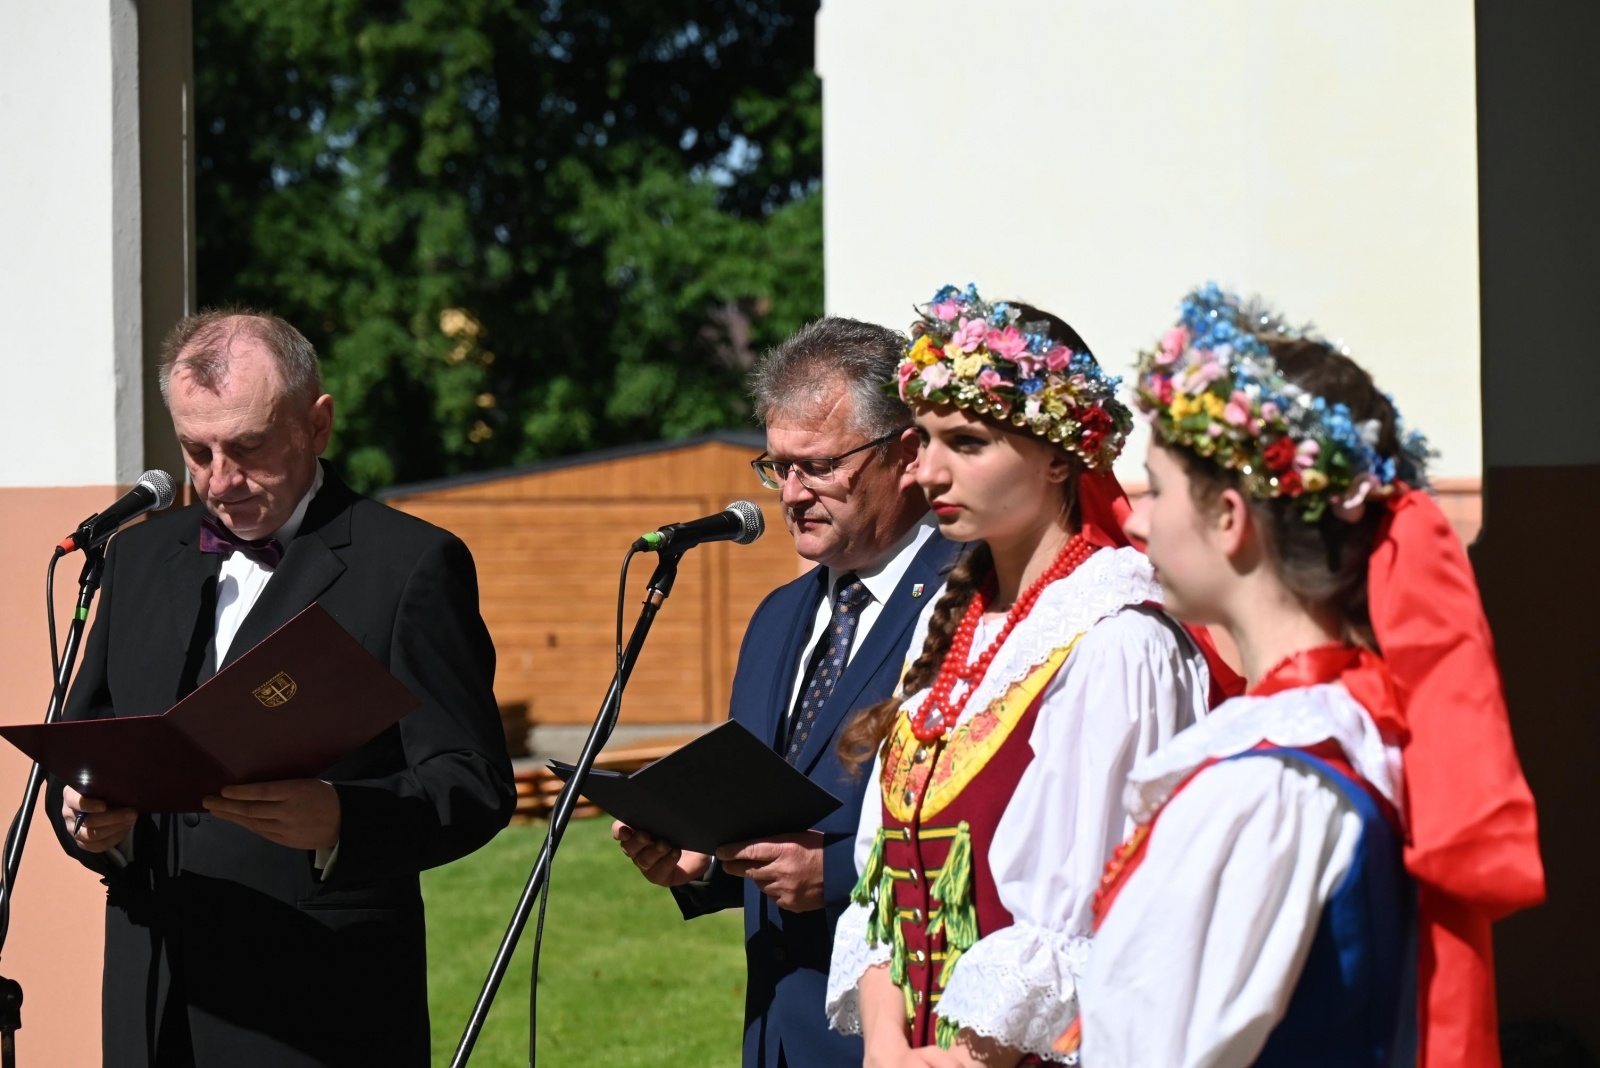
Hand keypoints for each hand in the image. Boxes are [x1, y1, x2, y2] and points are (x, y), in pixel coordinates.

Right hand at [61, 785, 135, 853]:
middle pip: (89, 821)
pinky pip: (96, 846)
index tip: (104, 805)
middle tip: (132, 813)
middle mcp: (68, 814)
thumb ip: (105, 783)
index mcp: (70, 795)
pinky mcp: (81, 842)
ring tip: (131, 820)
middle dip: (113, 818)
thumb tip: (125, 783)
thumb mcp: (99, 781)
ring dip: (115, 829)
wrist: (93, 799)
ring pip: (92, 836)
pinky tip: (125, 830)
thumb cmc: (99, 787)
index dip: (88, 805)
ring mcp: (73, 830)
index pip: (74, 801)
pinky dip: (113, 839)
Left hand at [202, 779, 340, 849]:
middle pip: (251, 810)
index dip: (240, 792)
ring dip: (233, 817)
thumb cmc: (326, 796)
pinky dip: (248, 825)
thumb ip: (284, 787)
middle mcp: (288, 811)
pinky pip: (262, 832)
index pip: (262, 792)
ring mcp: (287, 829)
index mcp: (296, 792)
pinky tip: (238, 821)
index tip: (223, 790)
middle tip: (208, 801)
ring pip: (253, 823)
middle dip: (227, 806)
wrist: (346, 822)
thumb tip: (255, 788)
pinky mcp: (287, 841)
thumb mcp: (308, 783)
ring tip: (216, 811)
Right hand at [612, 821, 711, 886]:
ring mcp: (647, 865)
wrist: (697, 853)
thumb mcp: (674, 819)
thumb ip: (666, 811)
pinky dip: (667, 861)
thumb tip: (668, 797)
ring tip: (666, 844)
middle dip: (637, 841)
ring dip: (654, 851)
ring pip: (643, 860)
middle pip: (629, 847)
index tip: (625, 829)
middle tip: (646, 835)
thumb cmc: (681, 830)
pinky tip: (676, 852)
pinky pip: (659, 871)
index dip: (619, 830)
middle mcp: (637, 850)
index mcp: (636, 832)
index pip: (620, 831)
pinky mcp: (658, 876)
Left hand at [715, 830, 824, 911]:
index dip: (732, 851)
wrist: (845, 872)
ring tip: (767, 871)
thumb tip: (753, 844)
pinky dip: (773, 890)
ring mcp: (785, 890)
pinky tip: (782, 883)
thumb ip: (777, 842)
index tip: (720, 852)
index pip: (750, 850)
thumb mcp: (799, 836)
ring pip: (760, 885)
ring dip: (758, 879)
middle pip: (749, 871)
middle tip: (728, 864)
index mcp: (785, 849)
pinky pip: (773, 897)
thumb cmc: (822, 848)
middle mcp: (782, 871)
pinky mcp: (790, 904)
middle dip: (736, 867)